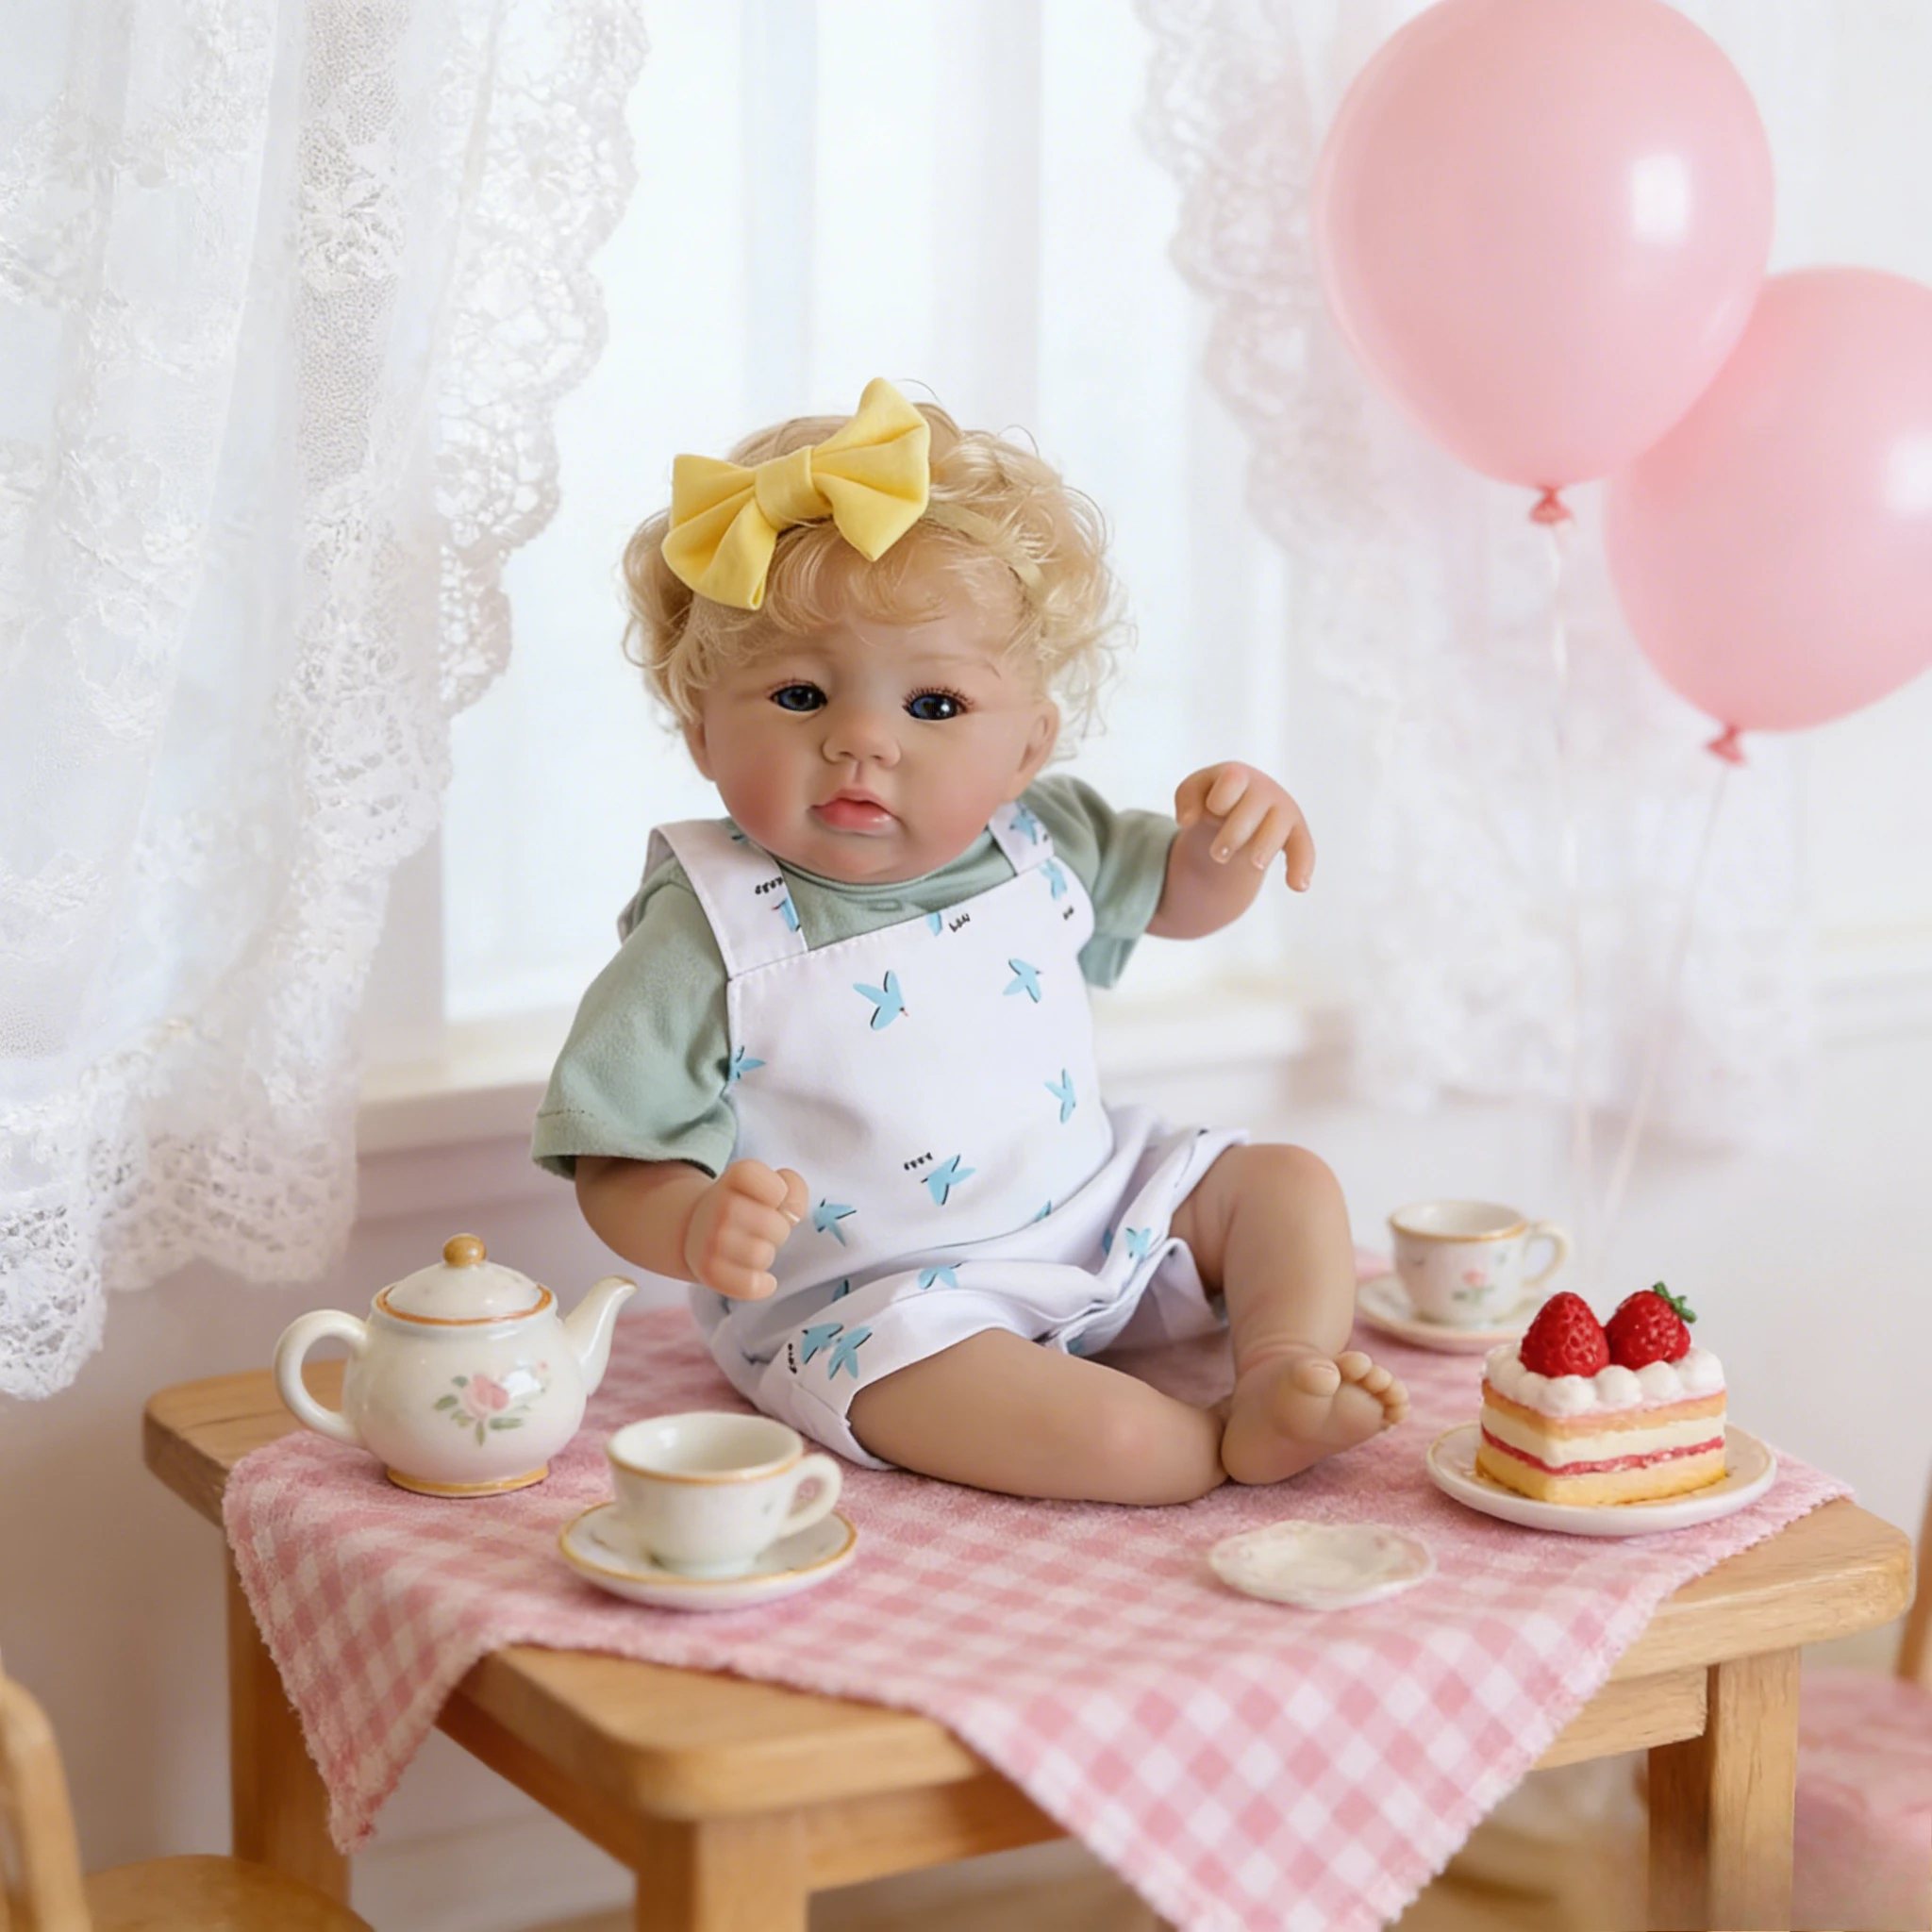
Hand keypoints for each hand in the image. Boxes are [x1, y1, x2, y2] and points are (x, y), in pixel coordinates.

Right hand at [682, 1161, 806, 1298]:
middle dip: (779, 1230)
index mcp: (737, 1177)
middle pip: (774, 1226)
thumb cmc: (744, 1205)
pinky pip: (748, 1285)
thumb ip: (794, 1188)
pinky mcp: (708, 1270)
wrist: (695, 1226)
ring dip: (767, 1254)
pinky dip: (762, 1285)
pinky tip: (764, 1279)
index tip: (771, 1199)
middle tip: (765, 1229)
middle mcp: (719, 1205)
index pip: (776, 1189)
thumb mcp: (768, 1184)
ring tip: (756, 1248)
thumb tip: (793, 1214)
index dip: (781, 1195)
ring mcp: (711, 1239)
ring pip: (761, 1255)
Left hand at [1174, 762, 1314, 890]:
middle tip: (1217, 856)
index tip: (1211, 812)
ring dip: (1265, 847)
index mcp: (1237, 776)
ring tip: (1254, 864)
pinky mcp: (1296, 834)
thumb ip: (1185, 798)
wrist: (1240, 809)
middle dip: (1234, 834)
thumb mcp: (1194, 792)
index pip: (1232, 780)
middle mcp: (1264, 790)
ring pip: (1279, 827)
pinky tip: (1297, 886)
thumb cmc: (1215, 797)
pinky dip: (1302, 866)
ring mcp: (1282, 811)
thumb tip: (1186, 820)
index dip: (1219, 800)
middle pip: (1253, 807)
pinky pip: (1303, 849)